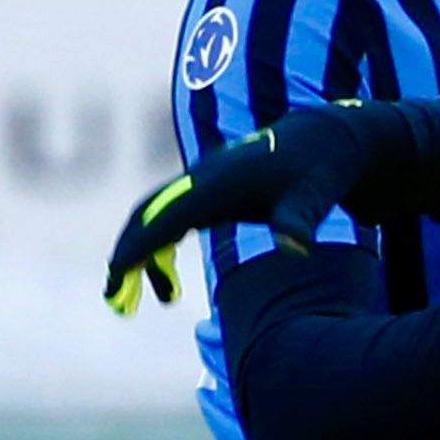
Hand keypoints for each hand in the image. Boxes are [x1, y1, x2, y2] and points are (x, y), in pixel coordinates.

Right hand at [102, 105, 380, 314]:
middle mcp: (202, 178)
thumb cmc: (319, 170)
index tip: (114, 278)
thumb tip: (298, 247)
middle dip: (127, 255)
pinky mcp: (209, 191)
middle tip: (115, 300)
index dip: (137, 247)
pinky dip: (160, 249)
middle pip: (147, 213)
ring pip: (155, 218)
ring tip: (160, 300)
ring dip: (143, 256)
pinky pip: (170, 220)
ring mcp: (202, 182)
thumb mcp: (316, 195)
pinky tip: (171, 285)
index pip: (166, 215)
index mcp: (219, 180)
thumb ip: (301, 219)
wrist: (326, 139)